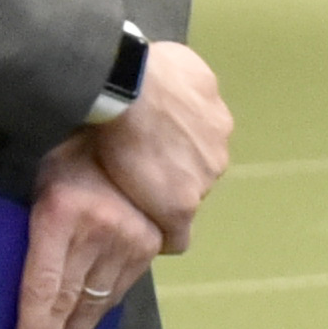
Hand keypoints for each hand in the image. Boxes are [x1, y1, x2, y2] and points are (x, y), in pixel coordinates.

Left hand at [17, 151, 163, 328]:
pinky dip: (103, 308)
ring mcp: (128, 238)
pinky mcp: (148, 239)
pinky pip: (122, 283)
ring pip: (99, 297)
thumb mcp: (40, 177)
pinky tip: (90, 324)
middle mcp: (97, 232)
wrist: (132, 113)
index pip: (45, 287)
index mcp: (61, 215)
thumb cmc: (69, 142)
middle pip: (72, 300)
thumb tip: (22, 271)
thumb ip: (35, 223)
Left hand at [84, 37, 234, 244]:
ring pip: (201, 135)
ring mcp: (216, 123)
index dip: (162, 198)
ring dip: (181, 131)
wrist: (124, 87)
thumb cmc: (111, 144)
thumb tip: (172, 245)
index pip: (183, 209)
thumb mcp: (121, 202)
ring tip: (146, 115)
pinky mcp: (207, 83)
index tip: (140, 184)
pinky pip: (197, 94)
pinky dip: (181, 96)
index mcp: (187, 198)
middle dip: (174, 164)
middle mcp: (214, 165)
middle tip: (139, 147)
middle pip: (196, 171)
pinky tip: (155, 88)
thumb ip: (152, 226)